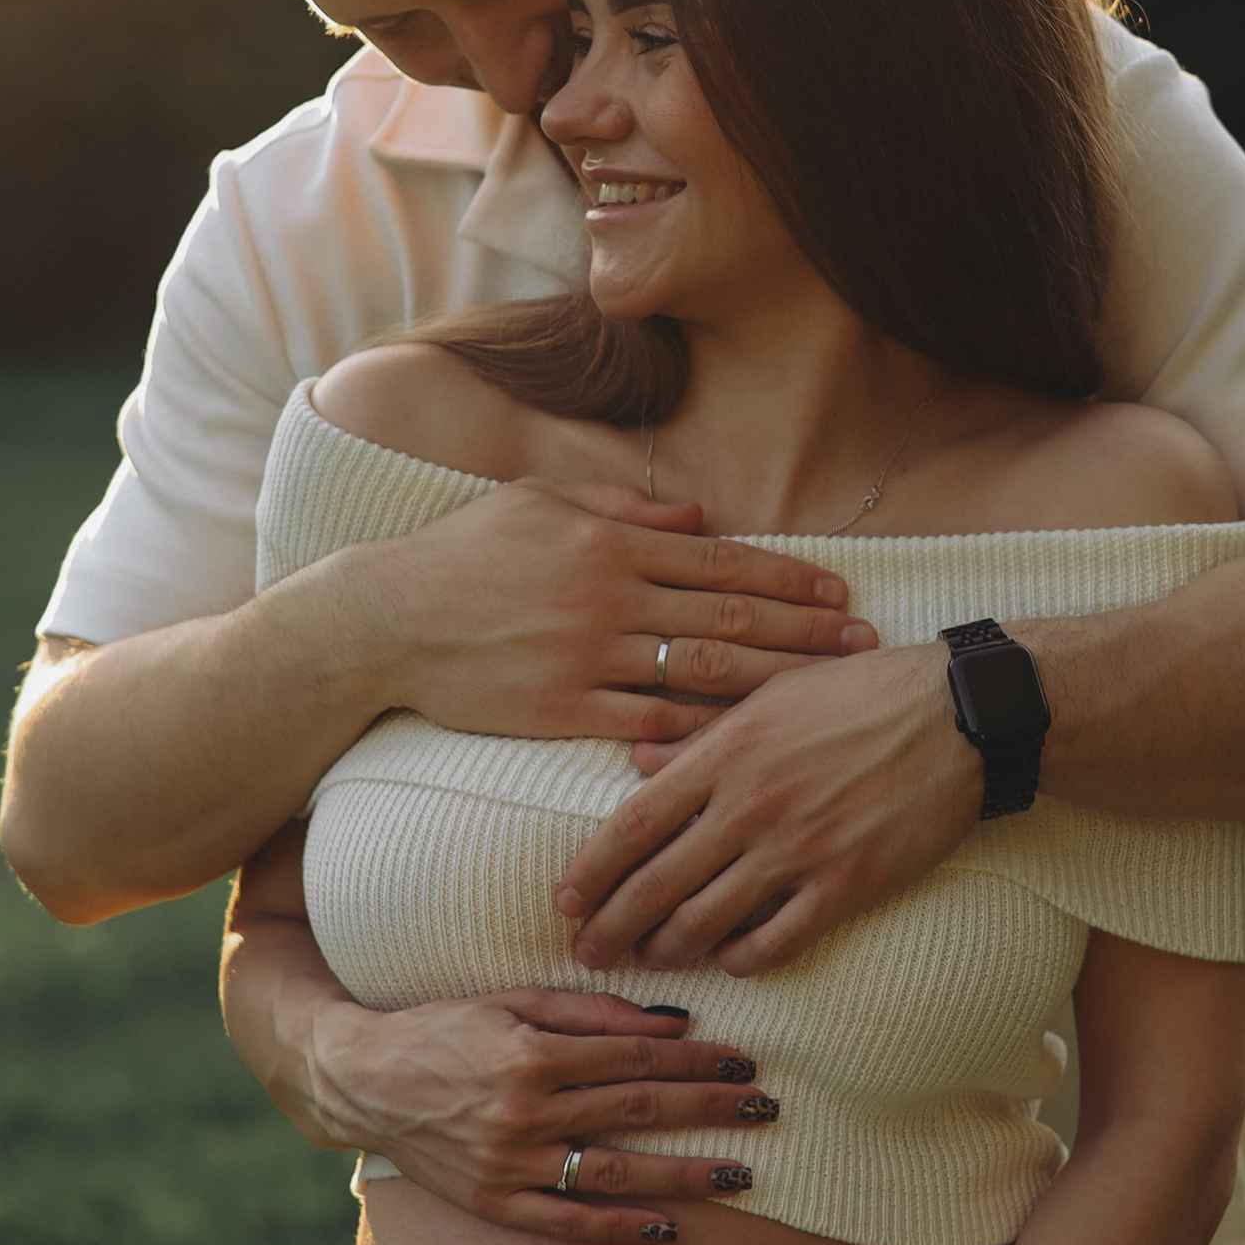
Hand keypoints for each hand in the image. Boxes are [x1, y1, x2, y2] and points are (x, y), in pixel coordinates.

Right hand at [299, 983, 778, 1242]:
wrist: (363, 1081)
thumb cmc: (445, 1028)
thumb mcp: (512, 1000)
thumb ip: (592, 1010)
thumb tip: (673, 1021)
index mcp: (531, 1054)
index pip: (635, 1057)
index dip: (696, 1060)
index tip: (744, 1061)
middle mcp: (523, 1112)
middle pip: (637, 1111)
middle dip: (708, 1109)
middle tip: (765, 1109)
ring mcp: (508, 1164)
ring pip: (614, 1173)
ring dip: (685, 1175)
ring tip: (742, 1175)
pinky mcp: (493, 1203)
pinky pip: (567, 1222)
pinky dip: (619, 1227)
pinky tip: (669, 1228)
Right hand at [362, 480, 876, 747]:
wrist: (384, 620)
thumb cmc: (461, 553)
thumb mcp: (539, 502)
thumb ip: (622, 508)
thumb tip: (699, 515)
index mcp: (610, 544)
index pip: (721, 559)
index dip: (788, 576)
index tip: (839, 590)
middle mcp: (607, 597)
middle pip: (729, 615)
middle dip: (803, 631)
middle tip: (861, 645)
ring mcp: (585, 656)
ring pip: (700, 671)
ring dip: (770, 682)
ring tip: (822, 694)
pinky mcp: (559, 710)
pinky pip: (643, 724)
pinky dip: (696, 731)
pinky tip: (744, 742)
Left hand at [553, 641, 981, 974]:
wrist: (959, 715)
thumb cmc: (862, 692)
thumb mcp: (772, 694)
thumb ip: (702, 736)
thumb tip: (638, 763)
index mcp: (726, 751)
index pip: (632, 823)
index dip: (590, 870)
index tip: (563, 900)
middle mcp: (750, 804)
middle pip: (655, 884)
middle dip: (611, 927)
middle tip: (587, 953)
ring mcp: (798, 848)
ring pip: (706, 921)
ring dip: (667, 949)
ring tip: (649, 960)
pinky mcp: (847, 883)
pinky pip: (776, 941)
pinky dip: (743, 960)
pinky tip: (730, 962)